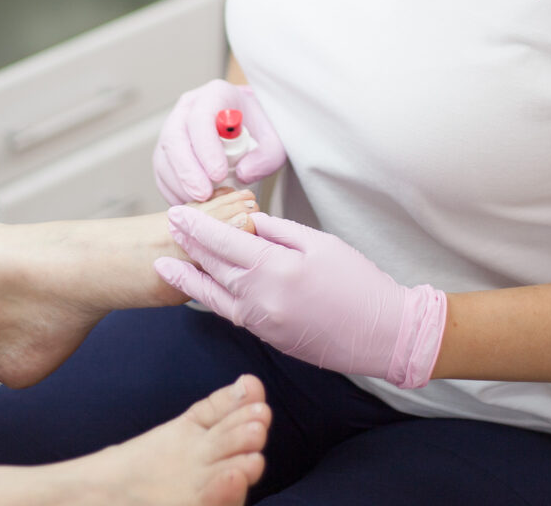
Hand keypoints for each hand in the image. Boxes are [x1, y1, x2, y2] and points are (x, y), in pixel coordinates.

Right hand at [153, 80, 285, 203]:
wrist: (250, 125)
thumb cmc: (261, 128)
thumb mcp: (276, 138)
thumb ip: (267, 155)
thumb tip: (243, 174)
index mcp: (215, 95)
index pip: (200, 118)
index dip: (205, 148)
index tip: (218, 174)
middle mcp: (188, 109)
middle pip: (174, 138)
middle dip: (187, 171)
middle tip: (203, 195)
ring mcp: (173, 128)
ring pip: (163, 157)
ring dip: (179, 184)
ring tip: (200, 204)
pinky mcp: (167, 151)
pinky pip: (161, 172)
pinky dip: (173, 191)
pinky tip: (191, 205)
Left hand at [154, 208, 446, 388]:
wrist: (383, 334)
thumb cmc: (358, 283)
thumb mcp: (321, 244)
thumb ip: (279, 231)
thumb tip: (248, 220)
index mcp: (275, 269)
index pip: (224, 242)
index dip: (196, 226)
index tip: (176, 212)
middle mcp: (261, 299)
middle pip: (213, 268)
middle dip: (188, 247)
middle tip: (167, 228)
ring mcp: (263, 323)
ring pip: (216, 296)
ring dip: (190, 277)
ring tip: (166, 264)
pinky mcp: (269, 338)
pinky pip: (233, 313)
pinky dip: (214, 298)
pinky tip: (202, 288)